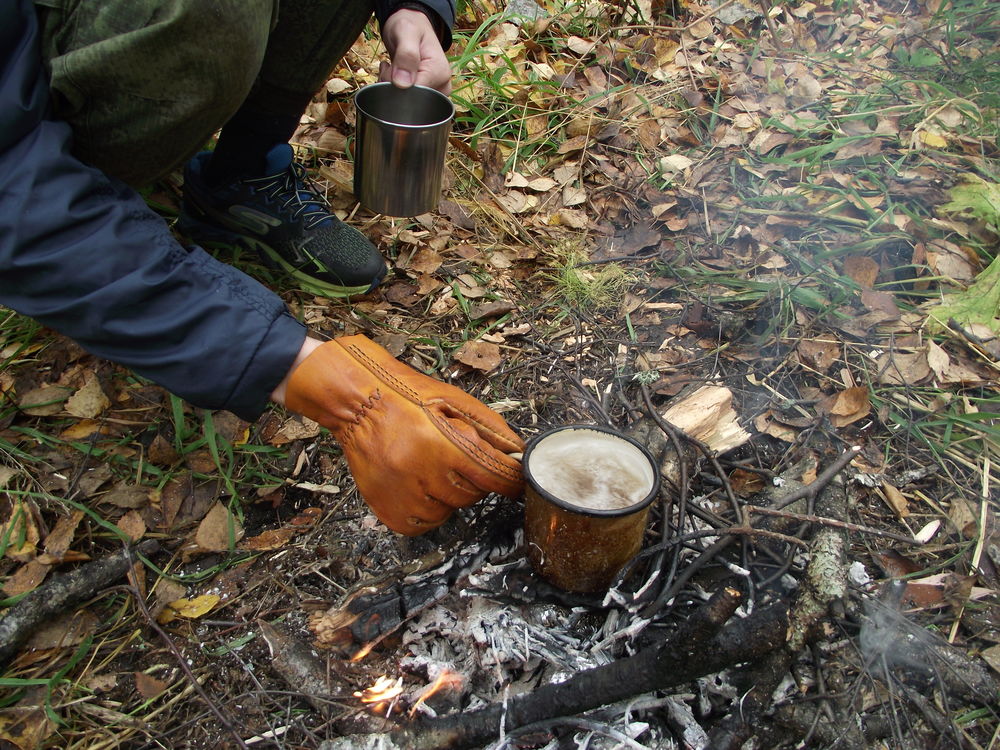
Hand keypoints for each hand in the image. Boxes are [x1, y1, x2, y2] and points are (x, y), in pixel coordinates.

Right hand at [281, 335, 522, 534]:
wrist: (356, 402)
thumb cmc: (405, 396)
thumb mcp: (453, 400)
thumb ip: (491, 428)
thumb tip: (518, 453)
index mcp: (441, 443)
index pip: (493, 475)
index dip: (511, 479)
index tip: (516, 480)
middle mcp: (420, 473)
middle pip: (473, 494)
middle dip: (473, 477)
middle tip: (454, 456)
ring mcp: (401, 495)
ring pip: (450, 510)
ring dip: (450, 493)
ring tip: (431, 466)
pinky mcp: (387, 511)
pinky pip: (425, 523)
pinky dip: (429, 508)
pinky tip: (419, 484)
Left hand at [380, 9, 451, 93]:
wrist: (412, 25)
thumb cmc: (410, 25)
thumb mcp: (406, 32)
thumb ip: (406, 55)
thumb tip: (403, 84)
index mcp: (440, 73)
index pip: (413, 94)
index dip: (396, 85)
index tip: (389, 67)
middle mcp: (441, 85)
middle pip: (410, 100)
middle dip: (393, 87)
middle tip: (389, 66)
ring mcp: (435, 91)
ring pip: (406, 102)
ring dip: (391, 87)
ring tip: (392, 68)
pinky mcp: (427, 94)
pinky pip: (406, 100)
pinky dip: (394, 90)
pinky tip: (394, 75)